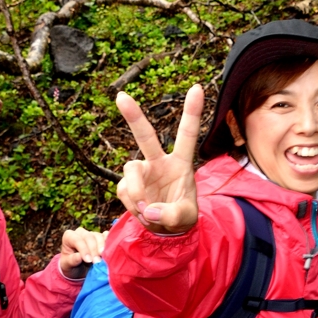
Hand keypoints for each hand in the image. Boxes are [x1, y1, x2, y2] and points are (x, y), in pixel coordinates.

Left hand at [59, 227, 105, 278]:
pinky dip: (109, 242)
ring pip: (99, 236)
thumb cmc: (71, 265)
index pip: (77, 240)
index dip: (83, 249)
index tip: (88, 260)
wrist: (78, 269)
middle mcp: (81, 233)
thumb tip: (79, 257)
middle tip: (97, 262)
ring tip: (103, 258)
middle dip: (93, 250)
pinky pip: (107, 236)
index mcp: (69, 237)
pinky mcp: (102, 237)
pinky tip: (110, 250)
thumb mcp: (67, 265)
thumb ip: (72, 260)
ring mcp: (92, 234)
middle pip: (89, 237)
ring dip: (102, 248)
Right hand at [115, 86, 201, 234]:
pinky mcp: (127, 185)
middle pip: (145, 135)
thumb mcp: (186, 218)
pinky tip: (143, 214)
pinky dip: (132, 207)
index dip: (192, 112)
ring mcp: (141, 172)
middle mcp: (158, 162)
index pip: (187, 135)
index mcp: (180, 163)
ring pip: (130, 171)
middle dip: (133, 116)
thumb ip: (173, 215)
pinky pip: (124, 192)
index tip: (197, 88)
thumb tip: (149, 210)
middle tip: (120, 96)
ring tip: (147, 212)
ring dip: (137, 194)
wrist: (165, 230)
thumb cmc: (182, 216)